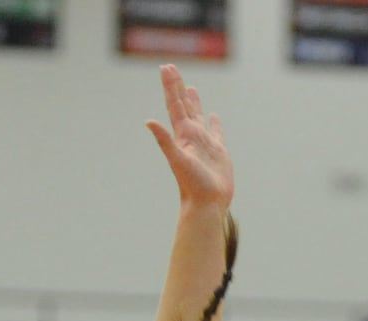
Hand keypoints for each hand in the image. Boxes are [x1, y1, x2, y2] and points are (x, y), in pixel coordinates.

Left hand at [146, 63, 232, 208]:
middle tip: (171, 68)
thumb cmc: (193, 185)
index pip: (174, 105)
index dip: (170, 86)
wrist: (207, 204)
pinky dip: (214, 122)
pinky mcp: (218, 152)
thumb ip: (164, 140)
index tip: (166, 68)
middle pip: (183, 106)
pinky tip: (214, 116)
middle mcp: (192, 136)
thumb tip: (149, 121)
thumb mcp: (178, 159)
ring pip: (198, 116)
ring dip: (194, 102)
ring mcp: (205, 143)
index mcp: (183, 135)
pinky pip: (216, 132)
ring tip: (190, 87)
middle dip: (177, 87)